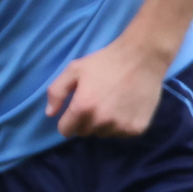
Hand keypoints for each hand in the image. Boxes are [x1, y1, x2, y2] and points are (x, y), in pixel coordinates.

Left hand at [44, 33, 172, 137]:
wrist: (142, 57)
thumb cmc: (105, 62)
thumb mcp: (74, 70)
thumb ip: (56, 92)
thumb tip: (50, 114)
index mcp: (83, 107)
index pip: (66, 130)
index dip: (67, 122)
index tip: (74, 113)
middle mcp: (101, 121)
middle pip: (85, 132)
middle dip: (85, 121)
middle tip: (96, 103)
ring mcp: (121, 126)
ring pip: (103, 133)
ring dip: (104, 124)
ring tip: (112, 104)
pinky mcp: (138, 128)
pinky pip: (122, 134)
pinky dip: (121, 125)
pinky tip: (125, 108)